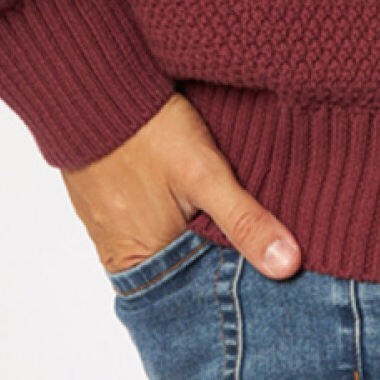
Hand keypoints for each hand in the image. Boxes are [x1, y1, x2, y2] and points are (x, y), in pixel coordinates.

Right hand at [61, 90, 302, 280]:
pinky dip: (167, 216)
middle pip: (177, 271)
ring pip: (162, 246)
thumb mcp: (206, 175)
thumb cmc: (147, 130)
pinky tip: (187, 198)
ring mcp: (105, 227)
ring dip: (189, 236)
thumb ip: (245, 221)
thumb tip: (287, 265)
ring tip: (221, 218)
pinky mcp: (100, 201)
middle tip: (250, 244)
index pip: (192, 294)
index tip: (264, 278)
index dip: (229, 285)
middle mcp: (118, 254)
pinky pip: (142, 222)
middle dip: (212, 260)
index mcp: (140, 261)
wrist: (93, 85)